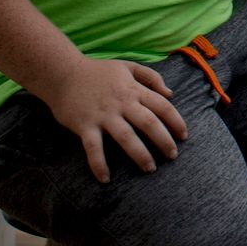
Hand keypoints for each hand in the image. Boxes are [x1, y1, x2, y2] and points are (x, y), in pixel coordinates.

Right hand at [34, 57, 188, 182]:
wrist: (62, 73)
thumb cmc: (97, 71)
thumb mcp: (128, 66)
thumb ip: (151, 77)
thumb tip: (171, 94)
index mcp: (134, 89)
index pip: (162, 106)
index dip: (176, 121)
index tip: (184, 136)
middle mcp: (122, 103)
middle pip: (149, 123)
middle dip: (164, 141)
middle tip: (173, 156)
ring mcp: (103, 115)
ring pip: (126, 137)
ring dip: (140, 154)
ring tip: (150, 168)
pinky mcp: (84, 125)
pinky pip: (93, 148)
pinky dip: (99, 163)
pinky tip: (105, 178)